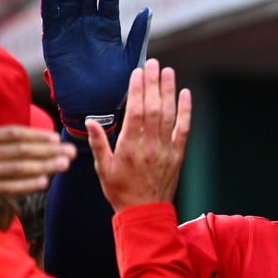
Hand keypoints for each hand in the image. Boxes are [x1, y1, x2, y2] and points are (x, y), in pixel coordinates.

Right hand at [0, 93, 76, 204]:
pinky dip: (24, 184)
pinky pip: (4, 187)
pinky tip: (43, 182)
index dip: (36, 136)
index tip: (55, 137)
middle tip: (71, 151)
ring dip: (43, 166)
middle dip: (48, 151)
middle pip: (20, 150)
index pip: (12, 134)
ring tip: (65, 165)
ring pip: (16, 168)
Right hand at [41, 0, 151, 136]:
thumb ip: (137, 36)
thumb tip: (147, 11)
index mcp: (108, 28)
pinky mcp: (55, 42)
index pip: (107, 0)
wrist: (95, 107)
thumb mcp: (131, 59)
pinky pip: (51, 20)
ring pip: (68, 1)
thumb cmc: (116, 86)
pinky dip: (49, 4)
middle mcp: (88, 26)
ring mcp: (70, 32)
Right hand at [89, 59, 190, 211]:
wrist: (145, 213)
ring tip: (168, 72)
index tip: (138, 73)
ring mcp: (166, 150)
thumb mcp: (103, 169)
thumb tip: (90, 121)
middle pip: (153, 109)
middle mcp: (149, 146)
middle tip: (154, 64)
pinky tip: (186, 94)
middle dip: (153, 84)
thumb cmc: (121, 192)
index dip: (138, 91)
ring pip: (169, 115)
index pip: (135, 112)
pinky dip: (186, 111)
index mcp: (129, 147)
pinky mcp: (177, 155)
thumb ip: (99, 143)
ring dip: (169, 92)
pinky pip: (184, 129)